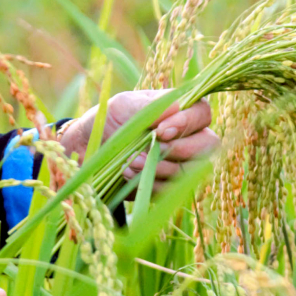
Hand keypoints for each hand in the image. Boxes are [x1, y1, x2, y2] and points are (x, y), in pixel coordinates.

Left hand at [59, 89, 219, 182]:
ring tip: (130, 162)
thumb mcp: (124, 105)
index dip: (188, 123)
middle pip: (208, 145)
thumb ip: (151, 105)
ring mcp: (181, 163)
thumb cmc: (108, 120)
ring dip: (160, 167)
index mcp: (180, 111)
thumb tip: (178, 105)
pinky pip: (172, 190)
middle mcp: (188, 137)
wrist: (86, 150)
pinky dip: (150, 183)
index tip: (161, 131)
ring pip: (192, 170)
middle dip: (178, 150)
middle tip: (150, 148)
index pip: (203, 113)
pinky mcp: (168, 185)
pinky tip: (128, 174)